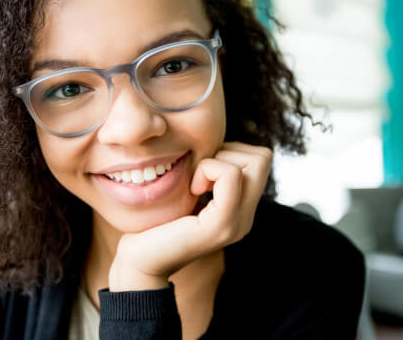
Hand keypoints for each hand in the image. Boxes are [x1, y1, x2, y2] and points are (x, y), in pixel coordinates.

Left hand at [108, 142, 271, 290]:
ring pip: (255, 161)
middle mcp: (246, 217)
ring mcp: (238, 223)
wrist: (139, 261)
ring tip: (194, 185)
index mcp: (240, 209)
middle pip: (263, 157)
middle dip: (229, 152)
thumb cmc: (154, 222)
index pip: (260, 159)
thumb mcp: (187, 192)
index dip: (230, 152)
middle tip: (200, 174)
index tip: (201, 171)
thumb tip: (211, 142)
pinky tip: (191, 190)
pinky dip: (208, 170)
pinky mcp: (222, 225)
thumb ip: (206, 175)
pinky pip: (231, 176)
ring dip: (217, 161)